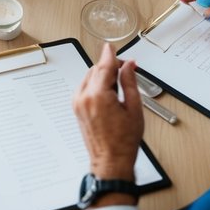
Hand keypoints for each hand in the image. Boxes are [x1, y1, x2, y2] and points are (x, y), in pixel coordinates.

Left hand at [74, 43, 142, 179]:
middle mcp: (84, 97)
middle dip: (109, 67)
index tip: (112, 47)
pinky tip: (108, 93)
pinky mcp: (76, 108)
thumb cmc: (124, 141)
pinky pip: (85, 87)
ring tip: (118, 87)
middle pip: (96, 70)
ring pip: (89, 78)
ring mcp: (78, 103)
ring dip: (102, 76)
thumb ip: (130, 82)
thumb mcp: (133, 108)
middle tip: (125, 71)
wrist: (110, 161)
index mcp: (98, 96)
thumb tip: (128, 65)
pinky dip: (95, 84)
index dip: (110, 55)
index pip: (104, 66)